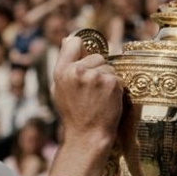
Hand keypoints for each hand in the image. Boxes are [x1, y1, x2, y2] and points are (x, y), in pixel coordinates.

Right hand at [47, 36, 122, 175]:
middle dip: (98, 69)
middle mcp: (77, 70)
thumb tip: (69, 39)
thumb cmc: (74, 114)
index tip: (86, 57)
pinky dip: (115, 88)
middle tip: (92, 91)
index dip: (82, 49)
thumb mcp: (60, 89)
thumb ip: (65, 65)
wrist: (87, 136)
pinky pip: (117, 77)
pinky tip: (107, 101)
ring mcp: (95, 76)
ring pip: (108, 67)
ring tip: (99, 97)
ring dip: (107, 79)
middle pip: (96, 55)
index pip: (74, 42)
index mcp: (61, 71)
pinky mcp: (110, 82)